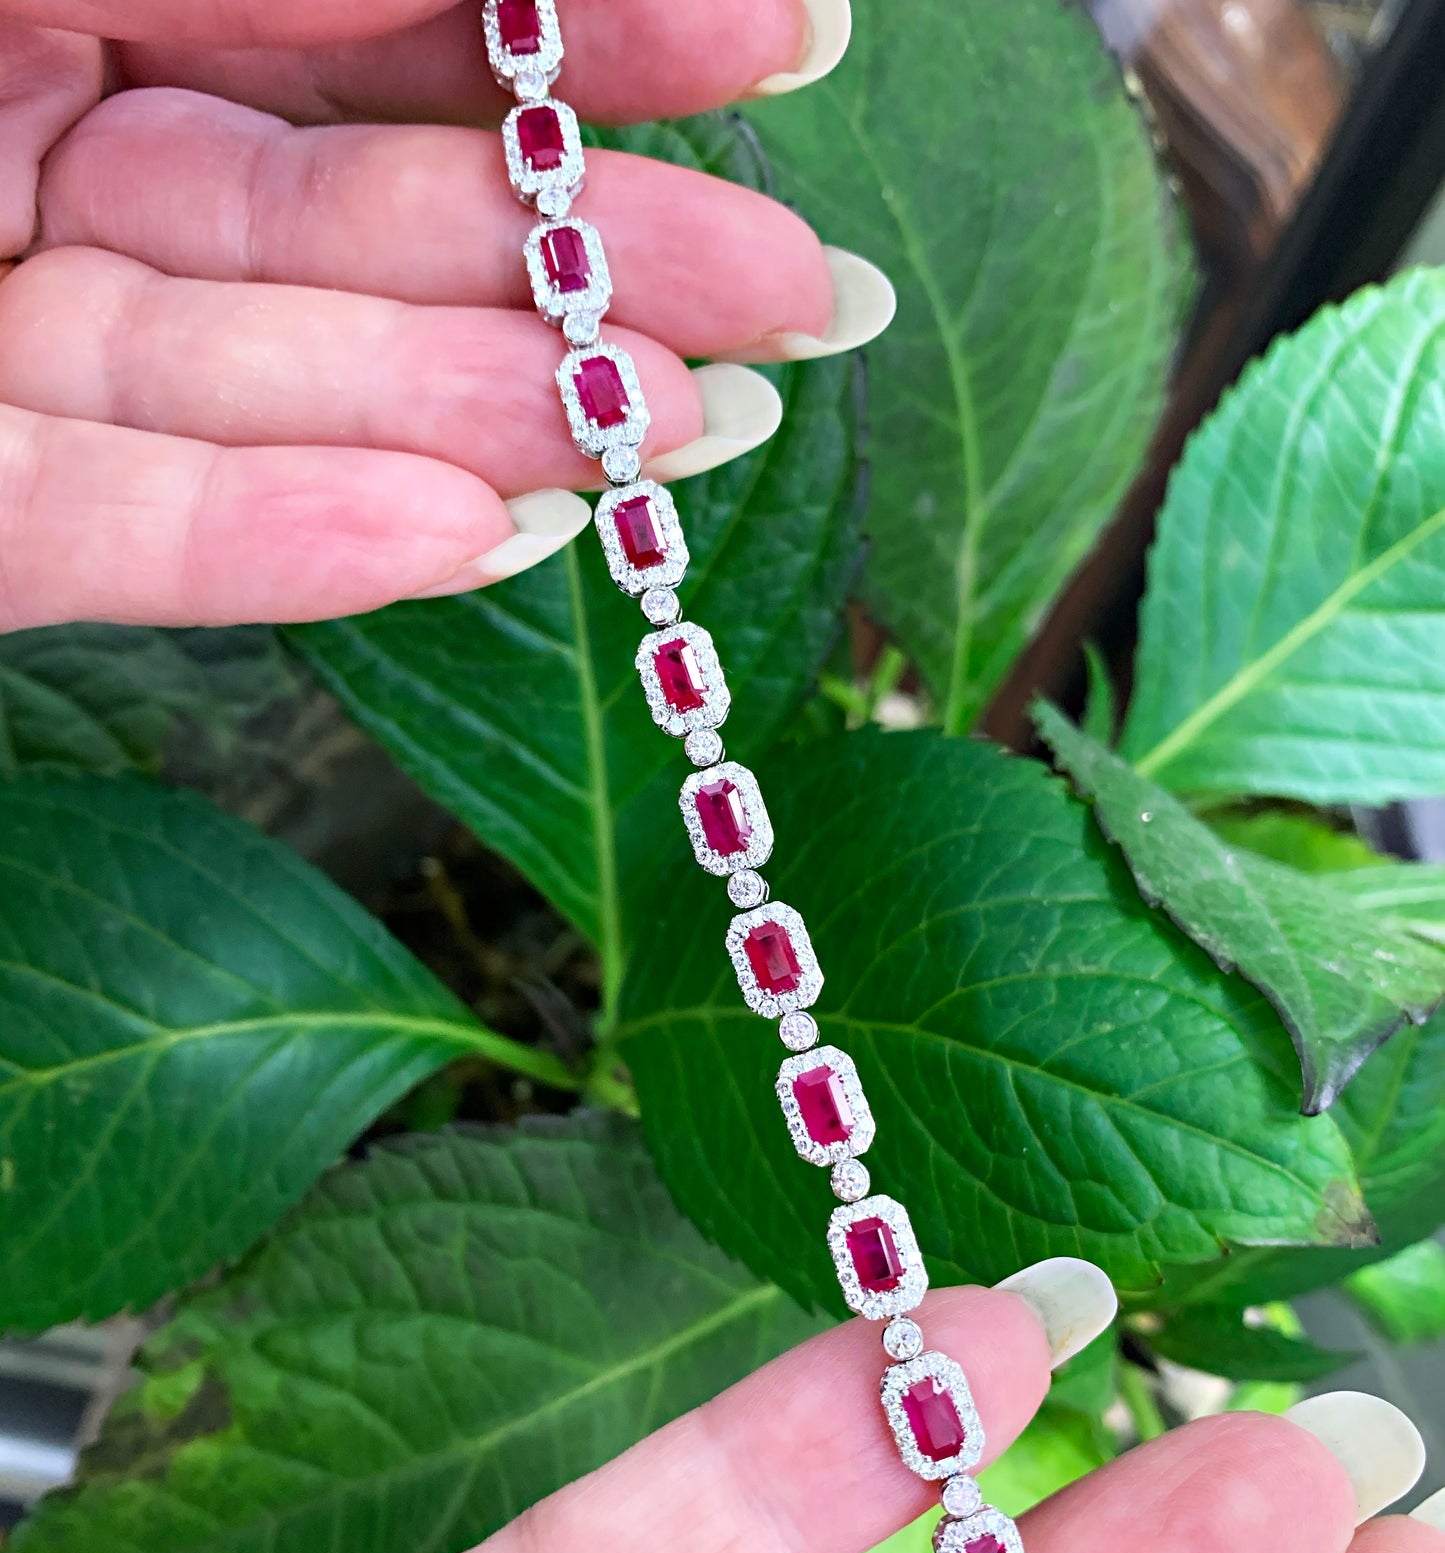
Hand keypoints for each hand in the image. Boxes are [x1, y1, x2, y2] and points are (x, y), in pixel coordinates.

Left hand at [0, 0, 884, 630]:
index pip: (366, 30)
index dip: (576, 44)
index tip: (785, 42)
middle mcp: (34, 177)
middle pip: (351, 230)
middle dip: (579, 262)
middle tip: (799, 298)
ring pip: (261, 396)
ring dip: (475, 417)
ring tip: (681, 432)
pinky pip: (109, 537)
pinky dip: (278, 540)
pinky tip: (466, 536)